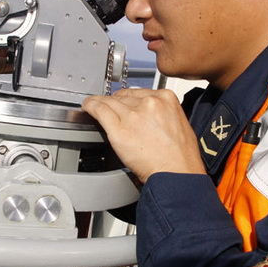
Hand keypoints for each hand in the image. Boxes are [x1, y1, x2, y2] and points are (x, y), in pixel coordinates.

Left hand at [82, 88, 205, 182]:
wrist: (177, 174)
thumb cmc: (180, 156)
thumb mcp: (178, 123)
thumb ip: (161, 113)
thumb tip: (147, 114)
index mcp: (166, 98)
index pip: (138, 92)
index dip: (127, 99)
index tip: (122, 102)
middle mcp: (149, 103)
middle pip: (123, 97)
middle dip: (115, 103)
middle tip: (110, 110)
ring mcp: (133, 115)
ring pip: (109, 102)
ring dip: (100, 103)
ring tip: (93, 105)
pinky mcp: (119, 130)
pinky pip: (100, 111)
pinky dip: (91, 106)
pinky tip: (87, 107)